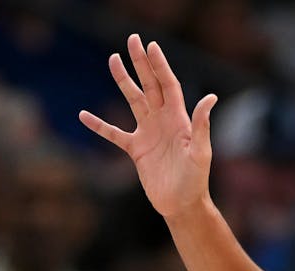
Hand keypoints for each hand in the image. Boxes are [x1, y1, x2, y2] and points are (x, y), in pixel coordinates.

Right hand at [80, 33, 216, 217]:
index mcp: (179, 119)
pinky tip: (83, 115)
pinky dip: (99, 125)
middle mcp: (163, 121)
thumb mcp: (200, 152)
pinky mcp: (136, 150)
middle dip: (141, 63)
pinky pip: (114, 134)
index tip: (151, 46)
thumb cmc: (195, 180)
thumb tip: (210, 98)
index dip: (160, 66)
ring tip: (112, 60)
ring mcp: (148, 133)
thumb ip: (201, 125)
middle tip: (132, 40)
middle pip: (150, 85)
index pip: (168, 85)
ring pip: (133, 101)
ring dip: (124, 82)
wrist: (181, 205)